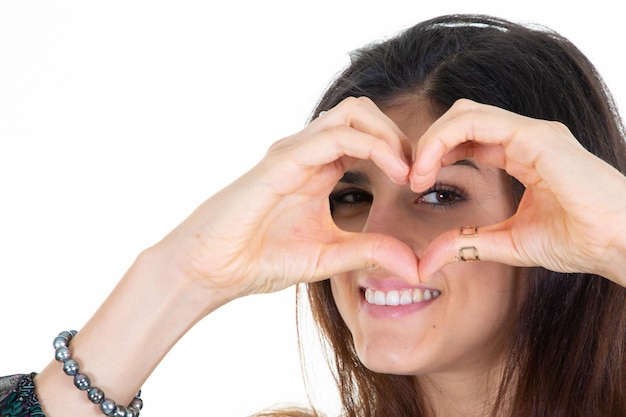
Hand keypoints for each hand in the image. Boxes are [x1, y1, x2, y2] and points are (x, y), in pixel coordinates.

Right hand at [153, 97, 419, 306]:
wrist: (213, 268)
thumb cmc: (260, 258)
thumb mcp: (329, 257)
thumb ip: (370, 253)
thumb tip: (416, 266)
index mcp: (317, 168)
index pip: (366, 134)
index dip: (399, 150)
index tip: (421, 183)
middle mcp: (307, 152)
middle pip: (363, 112)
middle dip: (398, 134)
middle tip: (418, 171)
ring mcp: (294, 152)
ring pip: (353, 113)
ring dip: (389, 134)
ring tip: (407, 170)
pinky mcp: (283, 160)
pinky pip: (335, 137)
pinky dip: (372, 147)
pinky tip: (393, 172)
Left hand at [412, 99, 625, 285]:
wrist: (619, 245)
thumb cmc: (578, 240)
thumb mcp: (508, 243)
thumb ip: (468, 244)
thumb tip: (427, 260)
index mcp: (522, 154)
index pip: (467, 138)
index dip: (436, 155)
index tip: (417, 184)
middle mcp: (526, 137)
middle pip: (461, 119)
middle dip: (429, 143)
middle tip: (412, 178)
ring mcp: (532, 133)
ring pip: (465, 113)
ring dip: (432, 140)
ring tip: (417, 175)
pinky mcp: (537, 137)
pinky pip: (477, 123)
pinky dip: (444, 140)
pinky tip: (430, 169)